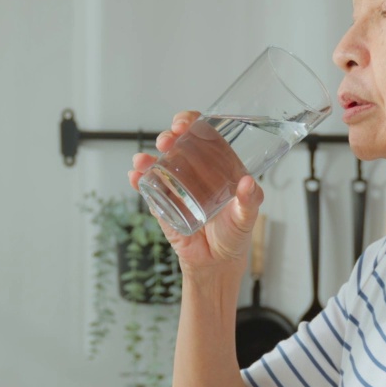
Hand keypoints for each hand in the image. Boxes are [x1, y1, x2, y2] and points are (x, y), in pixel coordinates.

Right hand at [128, 111, 263, 273]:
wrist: (215, 263)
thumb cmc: (234, 236)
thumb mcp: (246, 217)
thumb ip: (249, 202)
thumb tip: (248, 183)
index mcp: (217, 166)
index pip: (203, 135)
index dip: (192, 123)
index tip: (185, 123)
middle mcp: (195, 172)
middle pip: (177, 144)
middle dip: (168, 136)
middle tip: (167, 140)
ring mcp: (176, 186)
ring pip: (158, 163)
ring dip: (147, 157)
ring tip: (143, 160)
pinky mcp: (162, 204)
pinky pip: (148, 188)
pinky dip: (139, 180)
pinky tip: (135, 176)